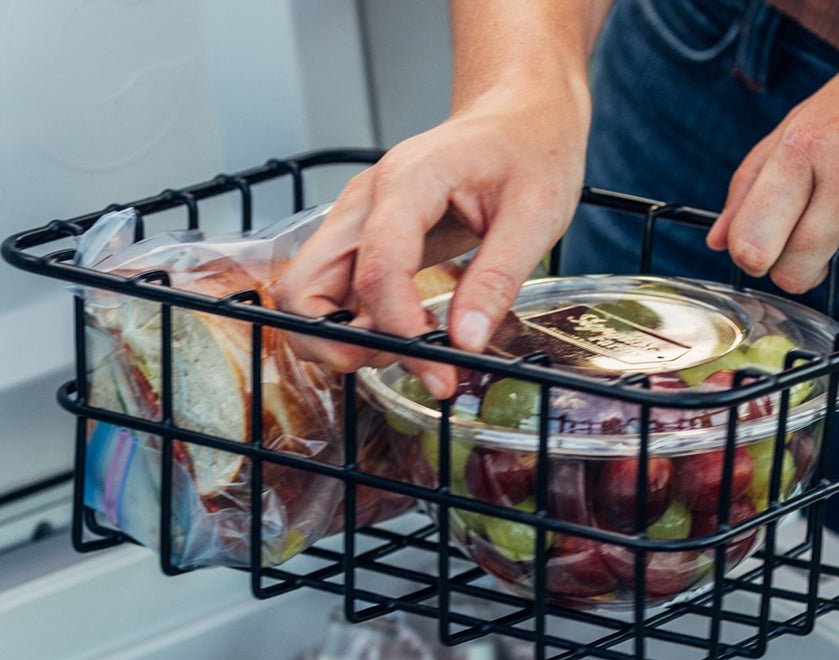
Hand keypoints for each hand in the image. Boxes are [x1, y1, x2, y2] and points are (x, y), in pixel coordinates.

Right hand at [277, 85, 588, 396]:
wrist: (516, 117)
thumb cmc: (526, 151)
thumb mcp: (535, 216)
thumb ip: (497, 281)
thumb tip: (464, 343)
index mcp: (408, 182)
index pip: (376, 269)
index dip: (398, 327)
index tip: (437, 364)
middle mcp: (365, 202)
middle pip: (303, 287)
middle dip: (336, 342)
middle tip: (398, 363)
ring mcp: (355, 222)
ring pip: (306, 296)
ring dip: (340, 339)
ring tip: (405, 351)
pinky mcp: (361, 241)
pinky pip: (332, 294)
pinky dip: (354, 327)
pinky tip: (401, 336)